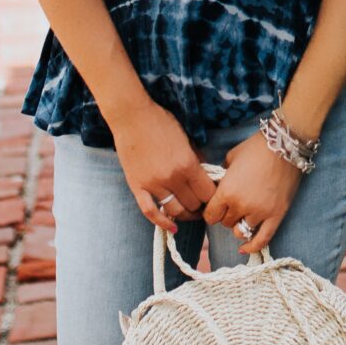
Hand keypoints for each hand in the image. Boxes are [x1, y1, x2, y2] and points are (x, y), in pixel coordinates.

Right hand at [109, 98, 217, 234]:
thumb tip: (207, 177)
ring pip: (176, 211)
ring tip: (190, 211)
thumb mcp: (187, 139)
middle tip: (202, 203)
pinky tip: (172, 228)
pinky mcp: (137, 186)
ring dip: (186, 214)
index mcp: (187, 164)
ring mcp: (153, 184)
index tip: (213, 196)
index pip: (208, 193)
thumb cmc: (161, 122)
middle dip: (200, 205)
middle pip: (194, 204)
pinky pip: (150, 212)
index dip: (213, 197)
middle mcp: (172, 177)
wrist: (131, 116)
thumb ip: (197, 160)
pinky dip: (163, 223)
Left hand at [201, 130, 303, 254]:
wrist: (284, 146)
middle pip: (225, 223)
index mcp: (226, 192)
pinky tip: (244, 249)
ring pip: (240, 231)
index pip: (210, 215)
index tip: (215, 207)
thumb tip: (216, 185)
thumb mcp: (230, 158)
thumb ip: (221, 175)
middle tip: (232, 204)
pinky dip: (252, 247)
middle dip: (226, 215)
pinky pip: (262, 239)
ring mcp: (260, 213)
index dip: (211, 211)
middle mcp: (241, 206)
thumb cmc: (255, 149)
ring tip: (243, 214)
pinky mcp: (276, 215)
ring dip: (239, 224)